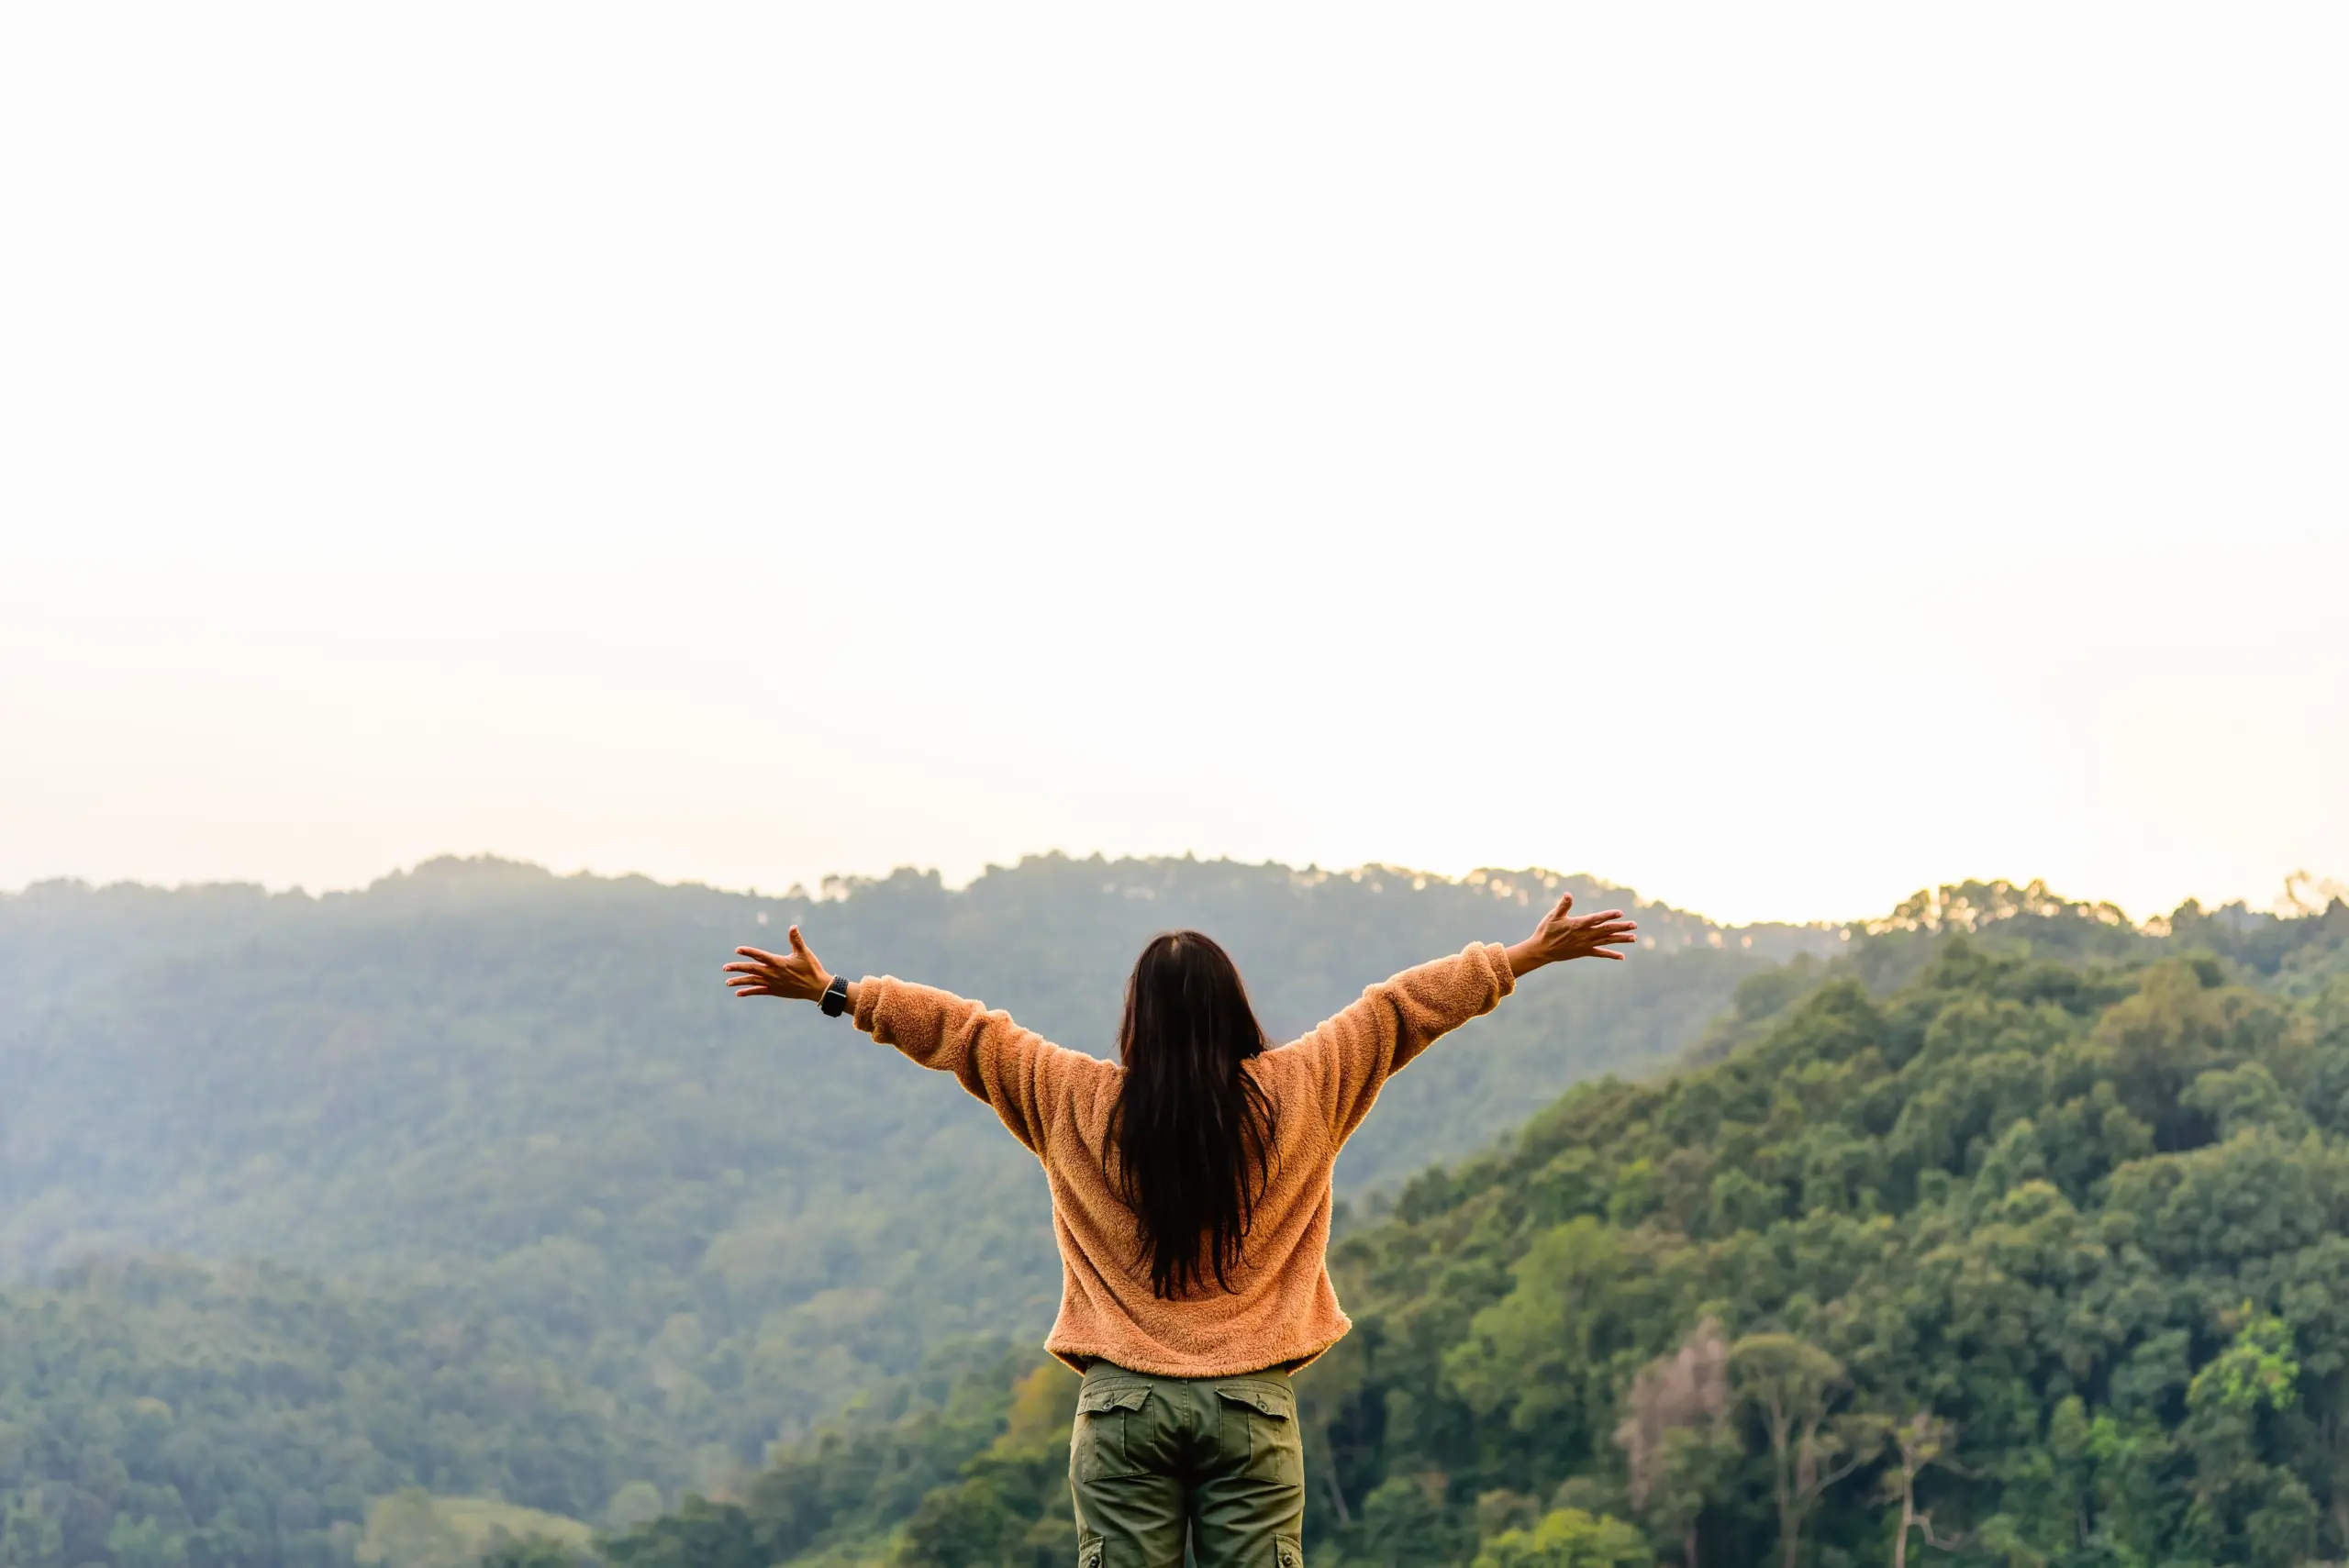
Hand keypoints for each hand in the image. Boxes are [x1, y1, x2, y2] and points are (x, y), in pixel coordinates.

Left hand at [724, 925, 833, 1002]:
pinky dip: (748, 992)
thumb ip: (796, 939)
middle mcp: (773, 973)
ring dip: (739, 981)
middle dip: (737, 968)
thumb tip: (793, 926)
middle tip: (725, 968)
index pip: (760, 955)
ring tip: (727, 982)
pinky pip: (758, 991)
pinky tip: (738, 993)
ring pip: (752, 981)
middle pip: (751, 969)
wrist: (816, 988)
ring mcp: (773, 983)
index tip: (737, 950)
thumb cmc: (811, 968)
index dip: (748, 952)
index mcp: (778, 962)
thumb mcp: (804, 952)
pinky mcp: (775, 991)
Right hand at [1505, 891, 1637, 975]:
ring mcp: (1586, 944)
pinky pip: (1600, 953)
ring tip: (1634, 938)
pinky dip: (1611, 954)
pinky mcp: (1584, 952)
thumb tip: (1568, 894)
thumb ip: (1563, 906)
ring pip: (1607, 941)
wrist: (1541, 951)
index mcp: (1578, 924)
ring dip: (1621, 939)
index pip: (1596, 919)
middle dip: (1621, 927)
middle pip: (1606, 930)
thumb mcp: (1553, 916)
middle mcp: (1585, 935)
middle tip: (1634, 925)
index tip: (1620, 913)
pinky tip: (1622, 956)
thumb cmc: (1546, 931)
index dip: (1608, 915)